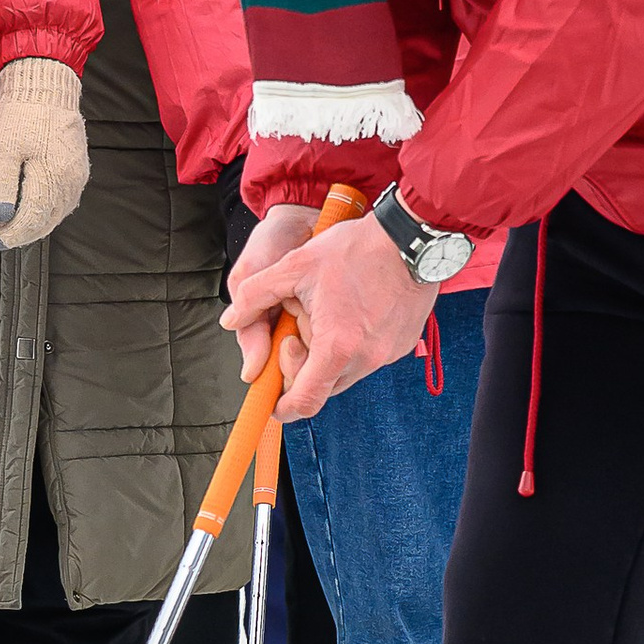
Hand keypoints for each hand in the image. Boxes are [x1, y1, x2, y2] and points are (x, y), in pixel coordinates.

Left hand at [0, 56, 88, 249]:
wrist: (45, 84)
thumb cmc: (22, 114)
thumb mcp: (3, 149)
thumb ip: (2, 186)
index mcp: (52, 178)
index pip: (32, 219)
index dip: (10, 234)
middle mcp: (69, 182)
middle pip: (45, 222)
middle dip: (19, 233)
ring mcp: (76, 176)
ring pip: (55, 214)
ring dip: (32, 224)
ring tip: (7, 226)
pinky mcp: (76, 169)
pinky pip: (61, 201)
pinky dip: (44, 211)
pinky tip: (29, 209)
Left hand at [222, 208, 428, 418]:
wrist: (411, 238)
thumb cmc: (357, 249)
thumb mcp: (294, 265)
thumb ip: (254, 294)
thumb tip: (231, 319)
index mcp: (336, 346)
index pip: (305, 401)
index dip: (283, 405)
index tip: (272, 397)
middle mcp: (366, 359)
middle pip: (323, 386)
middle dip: (303, 364)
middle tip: (300, 322)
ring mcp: (388, 354)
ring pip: (345, 372)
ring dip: (327, 352)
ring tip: (328, 310)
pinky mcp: (402, 345)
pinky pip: (367, 358)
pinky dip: (351, 344)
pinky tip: (350, 310)